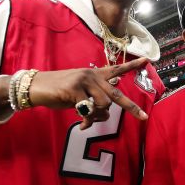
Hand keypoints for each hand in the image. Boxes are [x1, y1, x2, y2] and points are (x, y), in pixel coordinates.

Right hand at [28, 58, 149, 129]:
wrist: (37, 87)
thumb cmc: (59, 93)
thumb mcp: (80, 98)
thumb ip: (93, 104)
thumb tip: (104, 116)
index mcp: (95, 75)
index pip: (117, 69)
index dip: (132, 66)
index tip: (148, 61)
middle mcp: (92, 76)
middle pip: (116, 94)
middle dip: (131, 108)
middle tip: (144, 117)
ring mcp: (83, 81)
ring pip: (103, 105)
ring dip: (97, 117)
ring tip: (87, 119)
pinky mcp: (74, 89)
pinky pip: (89, 110)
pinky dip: (87, 120)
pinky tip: (81, 124)